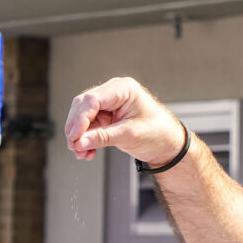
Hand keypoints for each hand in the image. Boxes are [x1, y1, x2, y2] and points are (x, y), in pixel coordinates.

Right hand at [65, 77, 186, 164]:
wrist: (168, 145)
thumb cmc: (158, 133)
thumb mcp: (129, 135)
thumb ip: (102, 138)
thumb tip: (80, 142)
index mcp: (123, 89)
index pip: (93, 99)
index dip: (80, 118)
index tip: (75, 136)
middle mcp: (114, 94)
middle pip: (84, 106)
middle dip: (77, 128)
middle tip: (74, 145)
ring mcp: (109, 106)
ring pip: (84, 118)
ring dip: (80, 136)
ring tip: (81, 153)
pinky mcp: (107, 118)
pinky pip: (90, 128)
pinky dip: (86, 140)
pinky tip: (86, 152)